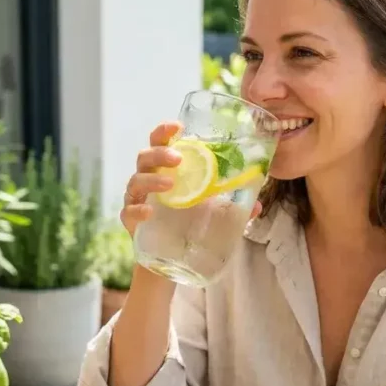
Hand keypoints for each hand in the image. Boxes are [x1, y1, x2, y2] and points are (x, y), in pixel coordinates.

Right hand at [120, 121, 263, 236]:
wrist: (170, 259)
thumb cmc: (189, 222)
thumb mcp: (213, 211)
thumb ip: (233, 205)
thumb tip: (257, 206)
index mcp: (166, 169)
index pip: (160, 142)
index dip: (165, 131)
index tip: (178, 126)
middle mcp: (148, 179)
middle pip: (145, 157)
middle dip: (159, 153)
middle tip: (178, 159)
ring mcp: (137, 200)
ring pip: (136, 181)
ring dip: (151, 180)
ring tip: (170, 184)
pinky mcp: (131, 222)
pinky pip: (128, 212)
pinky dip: (137, 210)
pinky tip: (149, 212)